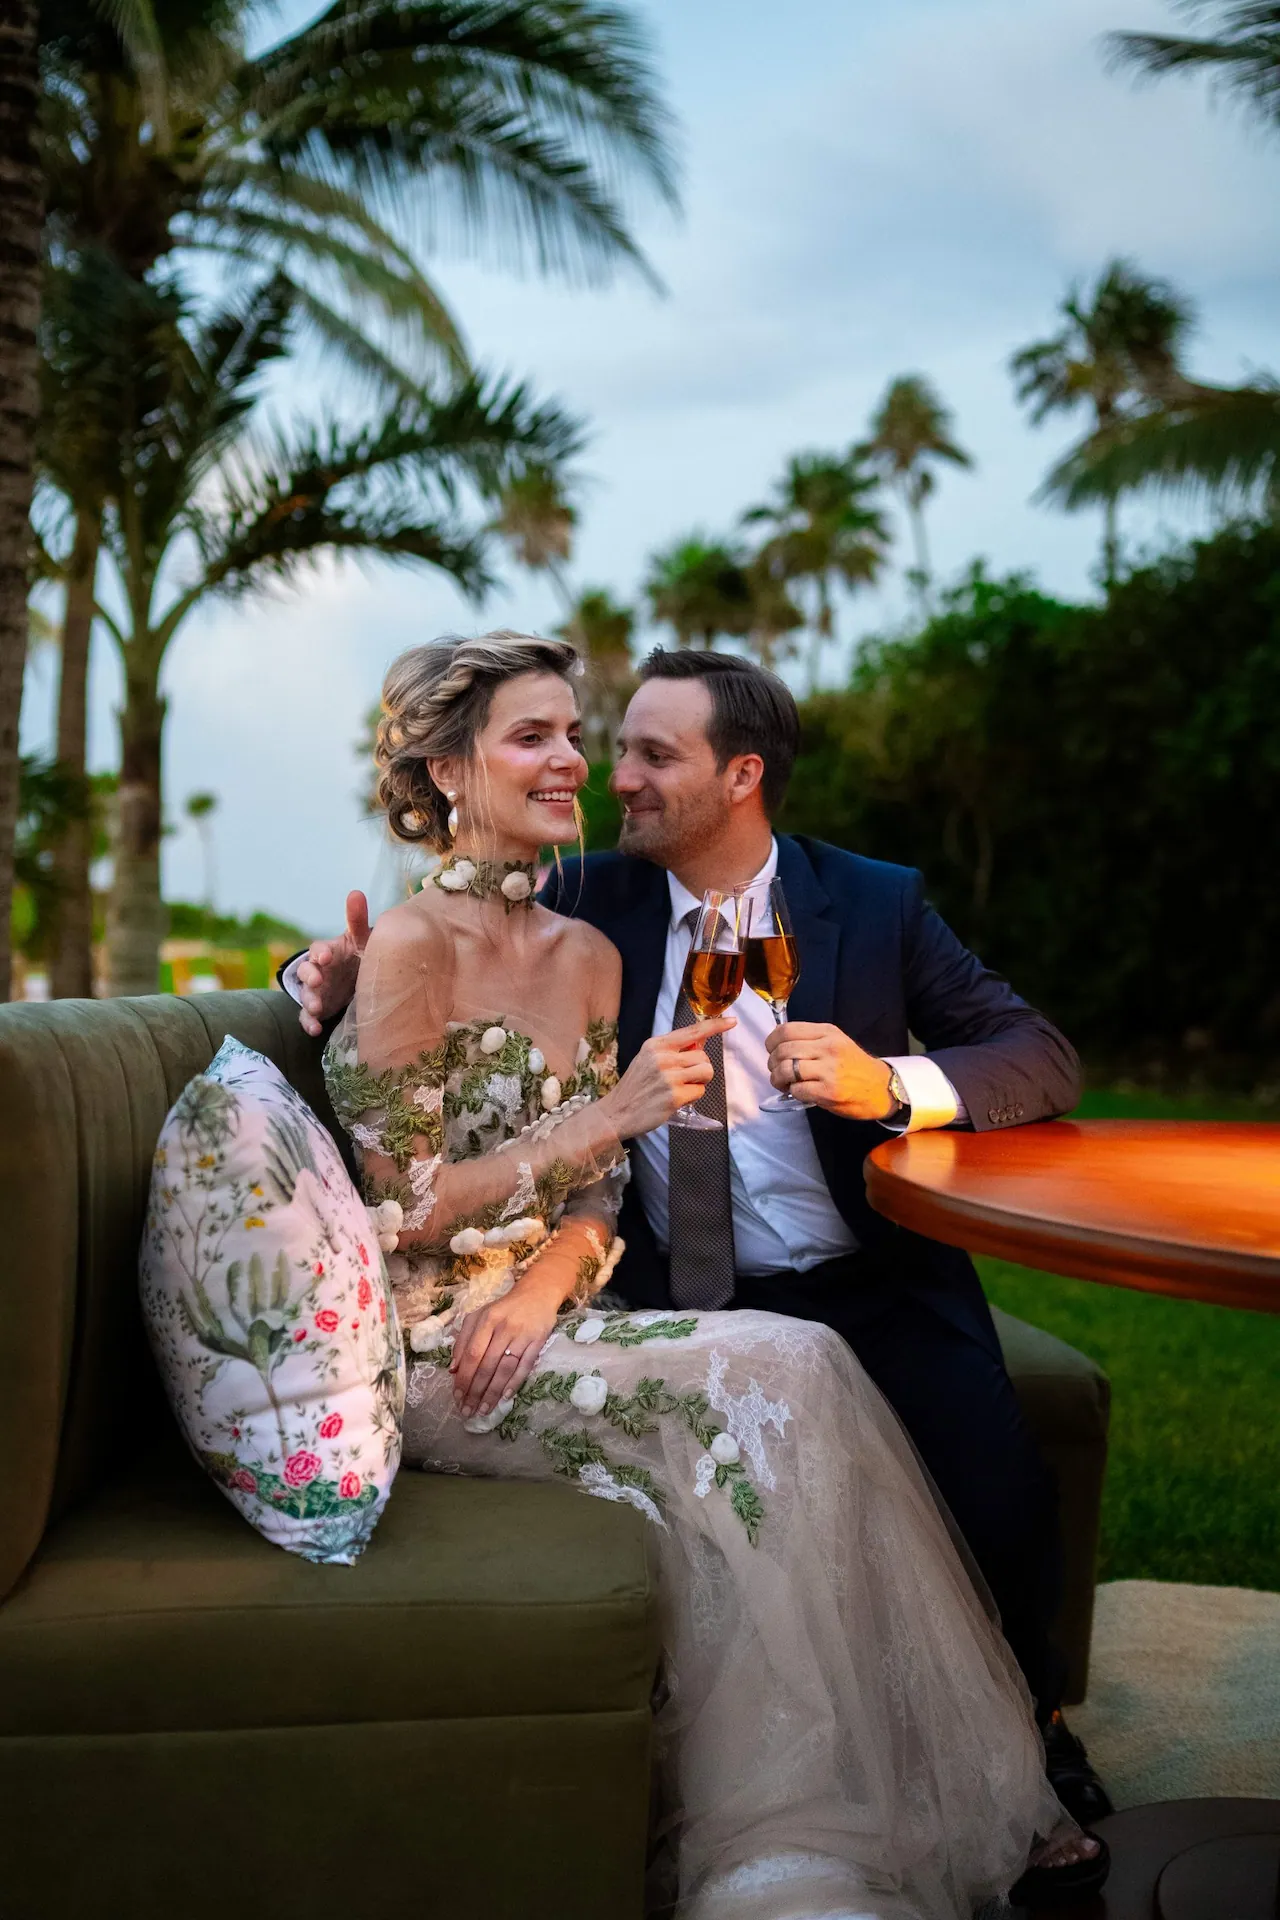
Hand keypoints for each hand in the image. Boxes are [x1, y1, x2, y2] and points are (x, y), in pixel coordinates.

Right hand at [295, 890, 370, 1035]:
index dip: (319, 952)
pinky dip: (308, 1022)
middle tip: (317, 981)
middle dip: (310, 976)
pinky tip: (315, 1029)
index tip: (325, 957)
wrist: (361, 980)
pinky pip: (307, 1017)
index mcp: (328, 952)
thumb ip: (357, 920)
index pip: (318, 949)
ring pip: (305, 995)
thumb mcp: (362, 939)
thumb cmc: (360, 955)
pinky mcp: (318, 1009)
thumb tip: (355, 892)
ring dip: (308, 1001)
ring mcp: (316, 991)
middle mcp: (318, 970)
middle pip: (306, 971)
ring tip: (316, 1008)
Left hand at [449, 1271, 562, 1418]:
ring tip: (484, 1410)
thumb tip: (453, 1369)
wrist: (537, 1294)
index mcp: (486, 1320)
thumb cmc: (504, 1309)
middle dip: (475, 1391)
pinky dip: (515, 1382)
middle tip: (468, 1411)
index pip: (472, 1354)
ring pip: (505, 1369)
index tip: (457, 1396)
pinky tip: (506, 1397)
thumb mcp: (479, 1317)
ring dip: (493, 1392)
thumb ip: (463, 1339)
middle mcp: (503, 1328)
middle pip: (487, 1365)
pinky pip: (525, 1366)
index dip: (464, 1377)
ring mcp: (522, 1335)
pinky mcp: (538, 1341)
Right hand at [605, 1016, 735, 1136]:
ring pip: (706, 1072)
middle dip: (699, 1069)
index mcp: (656, 1044)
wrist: (617, 1111)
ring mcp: (669, 1077)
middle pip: (704, 1057)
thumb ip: (673, 1049)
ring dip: (699, 1082)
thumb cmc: (636, 1086)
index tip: (732, 1021)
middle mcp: (663, 1057)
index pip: (692, 1031)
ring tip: (681, 1088)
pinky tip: (676, 1100)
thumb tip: (700, 1041)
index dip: (715, 1026)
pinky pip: (700, 1091)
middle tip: (682, 1079)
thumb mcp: (648, 1058)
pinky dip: (692, 1097)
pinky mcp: (674, 1096)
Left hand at [764, 1021, 896, 1120]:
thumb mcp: (836, 1042)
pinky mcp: (829, 1091)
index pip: (786, 1030)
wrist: (882, 1088)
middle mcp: (828, 1047)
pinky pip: (797, 1089)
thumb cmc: (855, 1066)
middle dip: (773, 1063)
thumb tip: (778, 1045)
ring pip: (787, 1070)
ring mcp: (829, 1070)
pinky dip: (793, 1092)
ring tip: (784, 1084)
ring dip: (778, 1079)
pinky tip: (799, 1092)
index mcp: (827, 1032)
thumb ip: (811, 1040)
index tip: (771, 1051)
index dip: (771, 1042)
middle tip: (777, 1071)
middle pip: (783, 1050)